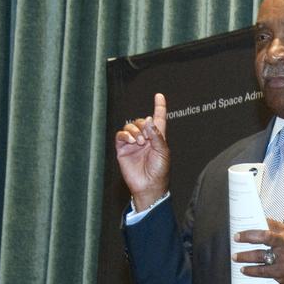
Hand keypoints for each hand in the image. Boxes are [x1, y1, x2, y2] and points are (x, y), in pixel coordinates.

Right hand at [115, 92, 170, 210]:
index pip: (158, 119)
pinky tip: (132, 141)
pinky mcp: (123, 149)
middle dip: (143, 125)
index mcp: (157, 138)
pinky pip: (120, 135)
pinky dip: (125, 135)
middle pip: (141, 121)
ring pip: (130, 126)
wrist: (148, 186)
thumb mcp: (163, 152)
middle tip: (146, 138)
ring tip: (139, 142)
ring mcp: (133, 143)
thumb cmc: (159, 172)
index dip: (159, 107)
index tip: (159, 96)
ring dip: (135, 130)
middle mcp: (145, 138)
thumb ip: (156, 135)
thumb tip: (147, 119)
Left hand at [235, 218, 283, 283]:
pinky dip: (251, 270)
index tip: (241, 230)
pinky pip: (262, 271)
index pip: (268, 225)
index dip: (254, 226)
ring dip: (245, 256)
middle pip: (265, 238)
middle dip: (248, 237)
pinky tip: (244, 270)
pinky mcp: (280, 273)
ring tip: (236, 257)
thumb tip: (258, 220)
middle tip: (235, 239)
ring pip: (260, 255)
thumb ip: (275, 228)